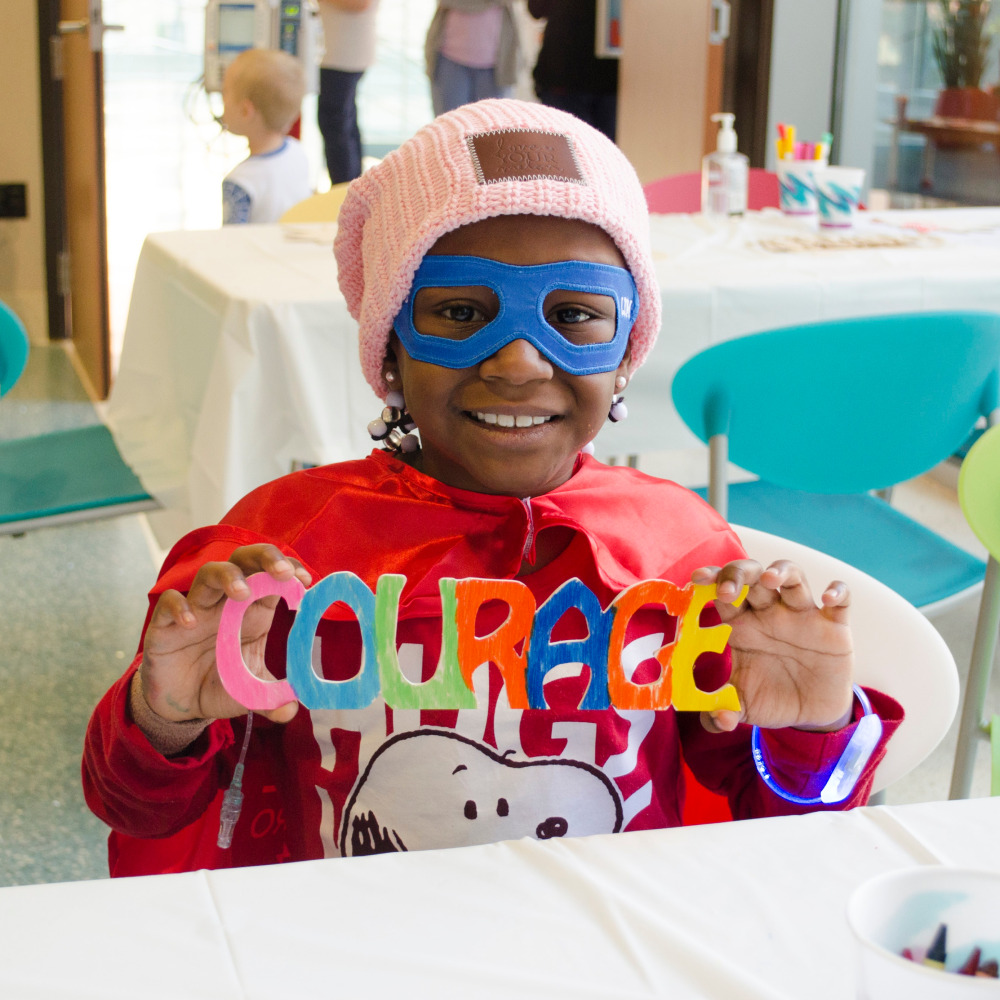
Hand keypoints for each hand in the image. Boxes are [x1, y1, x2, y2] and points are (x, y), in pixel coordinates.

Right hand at [139, 545, 311, 728]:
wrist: (178, 705)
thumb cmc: (220, 685)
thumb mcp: (250, 694)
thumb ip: (272, 700)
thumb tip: (291, 710)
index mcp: (253, 612)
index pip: (272, 578)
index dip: (289, 571)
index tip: (305, 580)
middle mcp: (226, 603)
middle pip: (244, 562)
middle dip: (264, 558)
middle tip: (283, 572)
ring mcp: (195, 610)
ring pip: (208, 573)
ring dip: (227, 576)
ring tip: (242, 591)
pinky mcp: (165, 625)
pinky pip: (168, 604)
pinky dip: (179, 607)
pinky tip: (191, 623)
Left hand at [690, 560, 853, 733]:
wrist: (810, 713)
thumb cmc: (769, 697)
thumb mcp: (742, 708)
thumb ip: (721, 714)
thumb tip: (719, 721)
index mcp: (740, 624)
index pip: (722, 591)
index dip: (711, 580)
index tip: (697, 579)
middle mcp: (768, 612)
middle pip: (752, 575)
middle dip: (739, 574)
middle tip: (729, 589)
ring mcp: (801, 614)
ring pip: (792, 576)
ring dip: (781, 570)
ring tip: (769, 578)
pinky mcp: (833, 625)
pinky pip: (841, 599)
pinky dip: (838, 592)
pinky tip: (828, 600)